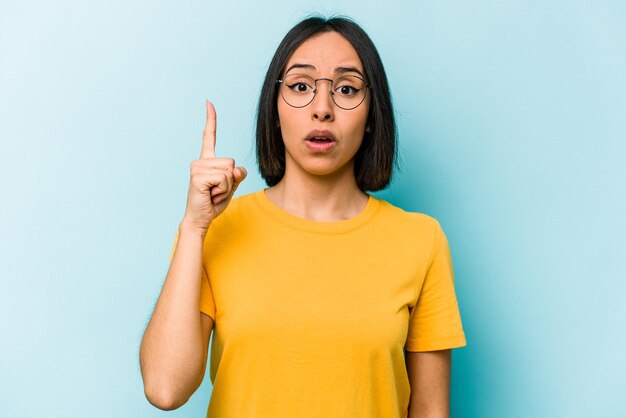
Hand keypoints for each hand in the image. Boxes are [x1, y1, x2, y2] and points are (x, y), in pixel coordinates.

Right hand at [181, 100, 246, 233]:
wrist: (200, 219)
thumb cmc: (214, 203)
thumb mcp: (231, 187)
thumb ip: (237, 176)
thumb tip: (236, 169)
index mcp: (207, 161)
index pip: (209, 137)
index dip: (211, 120)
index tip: (208, 102)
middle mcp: (200, 161)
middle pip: (232, 162)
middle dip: (230, 181)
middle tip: (216, 191)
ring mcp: (197, 168)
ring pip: (229, 172)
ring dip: (226, 188)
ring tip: (213, 194)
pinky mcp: (198, 176)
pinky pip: (224, 180)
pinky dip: (222, 191)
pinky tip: (210, 196)